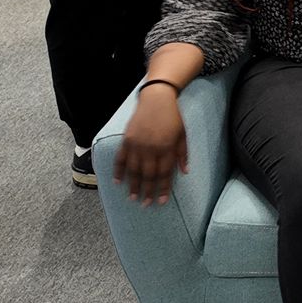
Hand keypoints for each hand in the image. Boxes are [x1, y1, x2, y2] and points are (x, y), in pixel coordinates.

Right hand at [114, 85, 188, 204]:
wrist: (157, 98)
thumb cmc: (173, 116)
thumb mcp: (183, 134)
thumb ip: (182, 154)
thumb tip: (184, 172)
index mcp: (167, 148)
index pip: (165, 174)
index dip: (163, 189)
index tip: (161, 201)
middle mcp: (151, 148)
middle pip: (149, 175)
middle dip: (148, 191)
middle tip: (145, 204)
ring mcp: (137, 144)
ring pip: (134, 170)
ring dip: (133, 185)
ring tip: (132, 198)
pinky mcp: (127, 139)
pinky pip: (121, 158)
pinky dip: (118, 170)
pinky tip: (117, 181)